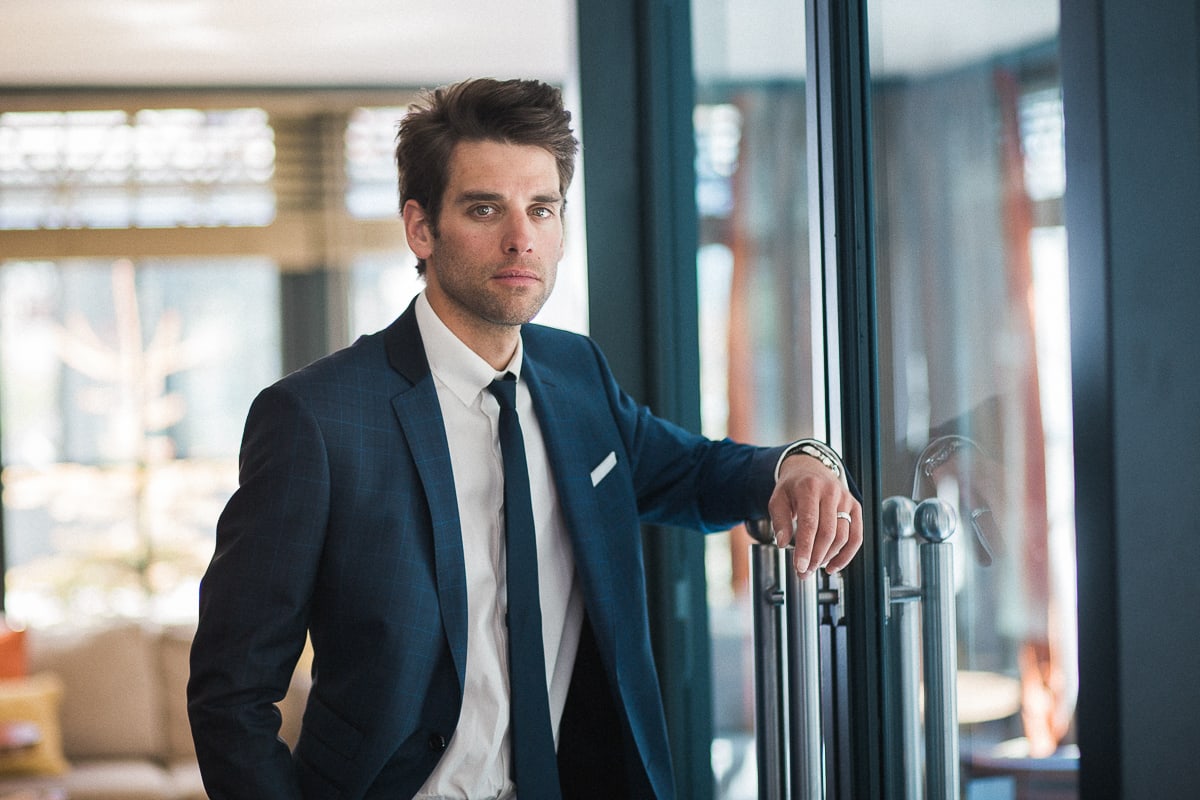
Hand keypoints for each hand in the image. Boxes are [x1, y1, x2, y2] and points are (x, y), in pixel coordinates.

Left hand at [768, 454, 862, 577]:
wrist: (810, 468)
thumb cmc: (793, 487)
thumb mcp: (777, 499)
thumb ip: (779, 521)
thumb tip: (783, 543)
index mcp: (810, 488)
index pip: (810, 523)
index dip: (805, 548)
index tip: (800, 567)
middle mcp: (831, 492)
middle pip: (828, 533)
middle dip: (815, 557)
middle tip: (804, 572)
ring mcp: (846, 499)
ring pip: (843, 536)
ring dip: (828, 557)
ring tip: (814, 567)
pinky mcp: (855, 507)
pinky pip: (856, 536)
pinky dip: (846, 555)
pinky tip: (833, 566)